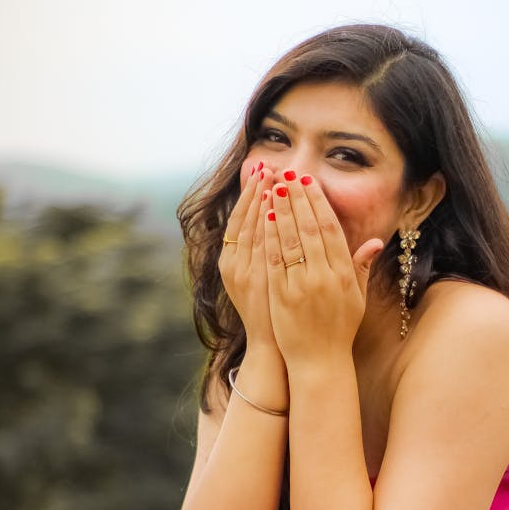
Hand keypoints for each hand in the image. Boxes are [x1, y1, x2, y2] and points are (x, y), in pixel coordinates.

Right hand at [218, 163, 279, 352]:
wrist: (272, 345)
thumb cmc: (273, 311)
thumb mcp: (264, 277)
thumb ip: (267, 248)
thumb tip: (273, 218)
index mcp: (233, 261)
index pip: (241, 219)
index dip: (250, 194)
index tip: (261, 169)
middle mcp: (234, 264)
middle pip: (244, 219)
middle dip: (256, 191)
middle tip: (266, 164)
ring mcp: (244, 272)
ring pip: (251, 229)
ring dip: (261, 202)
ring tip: (272, 178)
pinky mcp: (257, 282)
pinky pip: (262, 248)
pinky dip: (266, 227)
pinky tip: (275, 208)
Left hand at [264, 175, 383, 365]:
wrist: (319, 361)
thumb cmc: (339, 329)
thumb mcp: (357, 298)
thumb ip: (362, 268)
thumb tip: (376, 242)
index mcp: (343, 274)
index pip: (330, 230)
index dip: (319, 203)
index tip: (309, 181)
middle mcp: (324, 277)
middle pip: (309, 229)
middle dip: (298, 198)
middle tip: (288, 173)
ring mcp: (302, 286)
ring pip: (291, 240)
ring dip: (282, 210)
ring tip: (274, 186)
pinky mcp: (282, 296)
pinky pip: (276, 260)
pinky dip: (271, 237)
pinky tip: (266, 218)